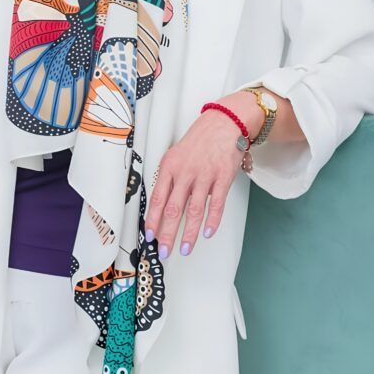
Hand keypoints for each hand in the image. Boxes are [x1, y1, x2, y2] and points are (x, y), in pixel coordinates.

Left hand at [144, 91, 262, 257]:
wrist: (224, 122)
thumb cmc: (199, 140)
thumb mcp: (176, 155)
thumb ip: (169, 178)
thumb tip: (161, 206)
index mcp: (169, 167)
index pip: (157, 198)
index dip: (152, 220)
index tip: (149, 236)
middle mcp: (185, 172)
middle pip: (173, 209)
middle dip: (167, 234)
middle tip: (164, 251)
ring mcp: (204, 175)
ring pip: (193, 210)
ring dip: (188, 233)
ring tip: (185, 249)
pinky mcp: (223, 177)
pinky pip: (216, 204)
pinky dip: (211, 221)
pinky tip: (207, 233)